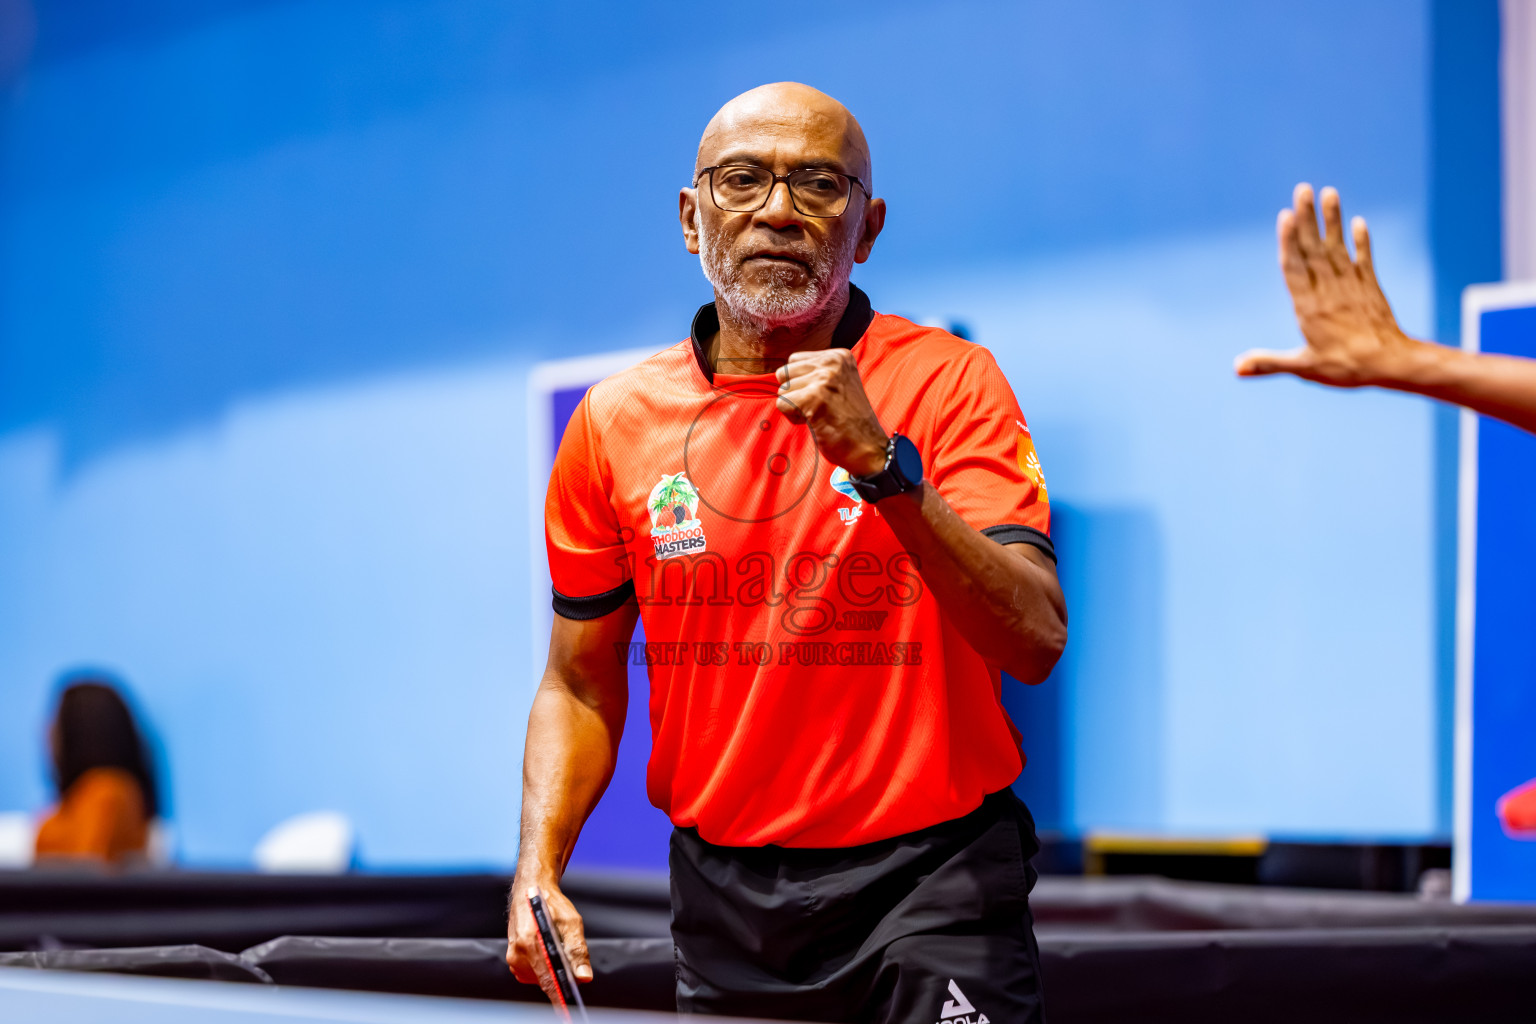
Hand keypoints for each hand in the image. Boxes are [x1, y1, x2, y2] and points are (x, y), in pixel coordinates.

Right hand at [505, 875, 591, 999]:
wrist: (531, 889)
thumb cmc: (552, 904)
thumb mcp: (571, 923)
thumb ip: (577, 951)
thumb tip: (583, 977)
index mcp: (531, 942)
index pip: (547, 978)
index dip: (558, 996)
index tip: (567, 1009)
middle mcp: (518, 952)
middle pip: (543, 980)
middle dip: (559, 982)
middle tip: (572, 977)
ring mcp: (513, 956)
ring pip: (538, 978)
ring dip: (551, 973)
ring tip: (558, 955)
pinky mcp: (513, 959)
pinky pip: (531, 973)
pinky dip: (543, 969)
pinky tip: (548, 954)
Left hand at [775, 348, 888, 476]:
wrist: (868, 446)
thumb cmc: (849, 420)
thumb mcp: (838, 383)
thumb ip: (815, 373)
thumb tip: (780, 374)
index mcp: (839, 355)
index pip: (794, 360)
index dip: (801, 383)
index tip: (822, 397)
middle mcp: (832, 362)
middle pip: (785, 372)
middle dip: (794, 393)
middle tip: (817, 407)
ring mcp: (824, 378)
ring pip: (782, 389)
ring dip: (794, 407)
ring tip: (817, 415)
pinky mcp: (815, 397)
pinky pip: (782, 404)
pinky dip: (793, 418)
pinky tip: (814, 422)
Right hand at [1236, 183, 1424, 387]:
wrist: (1391, 364)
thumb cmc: (1345, 367)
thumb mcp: (1303, 368)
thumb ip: (1269, 363)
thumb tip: (1236, 367)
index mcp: (1309, 307)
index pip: (1294, 267)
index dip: (1289, 241)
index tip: (1286, 215)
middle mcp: (1329, 290)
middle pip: (1314, 249)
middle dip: (1307, 218)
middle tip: (1302, 189)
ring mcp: (1352, 286)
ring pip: (1338, 247)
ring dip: (1333, 219)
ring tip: (1329, 192)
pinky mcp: (1370, 288)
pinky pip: (1365, 259)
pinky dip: (1362, 241)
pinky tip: (1358, 223)